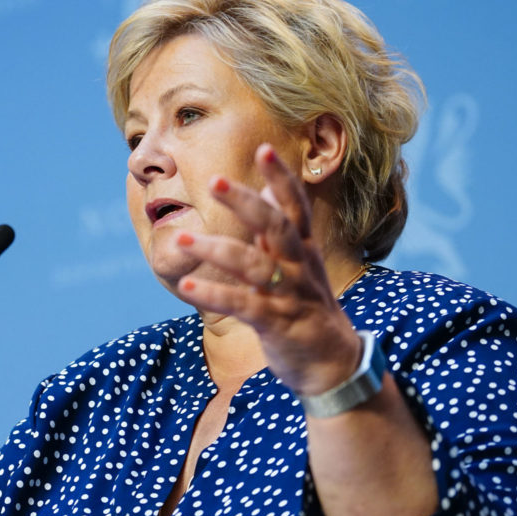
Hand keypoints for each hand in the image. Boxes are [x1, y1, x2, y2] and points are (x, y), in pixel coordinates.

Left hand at [174, 144, 360, 395]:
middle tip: (214, 180)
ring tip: (182, 239)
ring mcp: (290, 296)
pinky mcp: (277, 324)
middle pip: (276, 227)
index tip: (264, 148)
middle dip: (246, 202)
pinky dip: (214, 294)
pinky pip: (243, 306)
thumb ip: (280, 232)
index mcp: (303, 251)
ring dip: (217, 249)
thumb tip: (266, 192)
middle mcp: (299, 268)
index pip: (295, 207)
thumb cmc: (308, 310)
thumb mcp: (299, 267)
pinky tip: (187, 287)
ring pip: (254, 266)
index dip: (282, 178)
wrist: (334, 367)